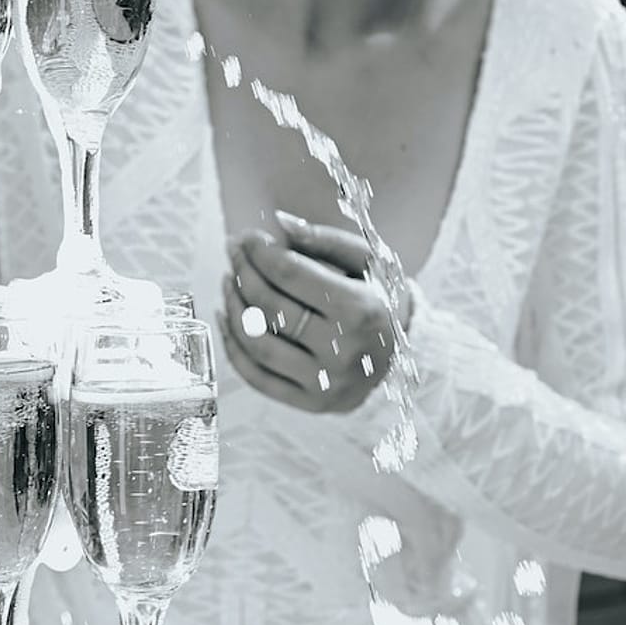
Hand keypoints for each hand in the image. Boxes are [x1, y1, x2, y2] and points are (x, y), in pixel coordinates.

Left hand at [219, 213, 407, 413]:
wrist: (398, 350)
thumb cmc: (375, 296)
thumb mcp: (363, 260)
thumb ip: (323, 239)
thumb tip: (279, 222)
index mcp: (360, 310)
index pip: (289, 274)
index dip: (259, 252)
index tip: (245, 237)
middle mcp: (344, 351)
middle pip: (269, 306)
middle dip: (243, 273)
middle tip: (233, 254)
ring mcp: (326, 383)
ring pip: (256, 343)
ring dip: (233, 307)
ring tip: (228, 281)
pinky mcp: (311, 403)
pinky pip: (256, 376)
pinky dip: (233, 345)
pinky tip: (226, 317)